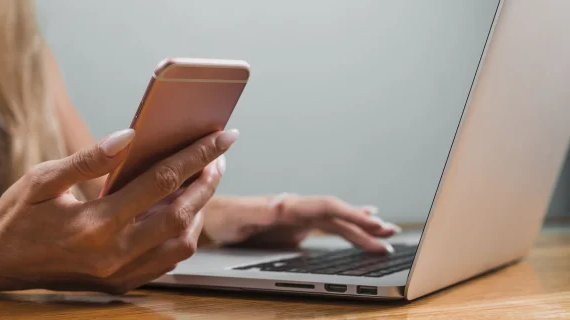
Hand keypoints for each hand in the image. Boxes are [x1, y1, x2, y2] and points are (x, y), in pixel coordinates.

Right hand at [0, 128, 237, 293]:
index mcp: (95, 223)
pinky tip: (182, 211)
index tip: (222, 137)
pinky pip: (168, 260)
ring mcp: (120, 272)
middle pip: (181, 214)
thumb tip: (130, 136)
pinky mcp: (122, 283)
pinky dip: (183, 234)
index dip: (196, 156)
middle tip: (218, 157)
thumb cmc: (19, 215)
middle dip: (208, 182)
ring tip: (202, 181)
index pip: (161, 182)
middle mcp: (114, 253)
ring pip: (182, 243)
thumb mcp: (44, 179)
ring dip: (200, 210)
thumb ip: (89, 159)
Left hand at [203, 193, 399, 253]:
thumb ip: (262, 211)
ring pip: (336, 221)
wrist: (213, 216)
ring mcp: (299, 217)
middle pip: (338, 214)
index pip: (328, 208)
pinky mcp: (296, 226)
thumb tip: (284, 204)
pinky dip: (347, 227)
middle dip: (364, 224)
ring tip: (385, 233)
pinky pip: (327, 226)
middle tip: (390, 234)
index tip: (373, 223)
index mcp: (289, 205)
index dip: (352, 214)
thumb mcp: (240, 217)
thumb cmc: (224, 217)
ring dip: (360, 227)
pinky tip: (360, 226)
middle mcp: (298, 208)